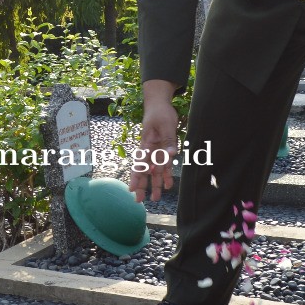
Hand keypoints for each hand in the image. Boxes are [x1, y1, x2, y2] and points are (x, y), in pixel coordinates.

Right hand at [128, 79, 178, 200]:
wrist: (160, 104)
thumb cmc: (160, 112)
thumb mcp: (165, 124)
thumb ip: (168, 140)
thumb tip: (171, 154)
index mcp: (147, 144)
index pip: (140, 163)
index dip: (136, 176)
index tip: (132, 188)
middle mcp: (150, 150)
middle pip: (145, 170)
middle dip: (142, 185)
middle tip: (139, 200)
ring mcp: (157, 151)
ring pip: (155, 170)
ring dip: (155, 184)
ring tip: (156, 198)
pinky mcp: (165, 149)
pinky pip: (165, 165)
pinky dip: (166, 175)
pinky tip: (168, 185)